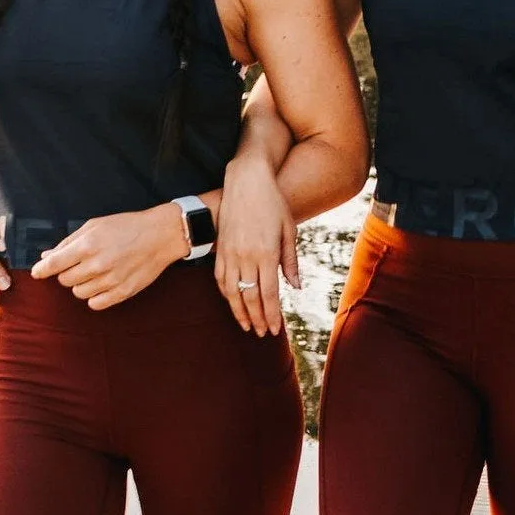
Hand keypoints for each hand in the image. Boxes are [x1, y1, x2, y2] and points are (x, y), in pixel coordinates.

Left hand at [30, 205, 185, 308]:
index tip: (37, 273)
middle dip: (67, 273)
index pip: (54, 265)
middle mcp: (97, 265)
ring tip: (94, 273)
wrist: (160, 235)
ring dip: (81, 285)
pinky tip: (101, 285)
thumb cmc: (126, 227)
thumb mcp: (94, 225)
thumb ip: (69, 242)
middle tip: (79, 264)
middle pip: (64, 281)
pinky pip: (95, 304)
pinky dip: (94, 297)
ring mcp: (110, 281)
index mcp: (88, 245)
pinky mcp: (122, 292)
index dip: (41, 271)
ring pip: (78, 294)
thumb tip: (47, 256)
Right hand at [216, 154, 298, 334]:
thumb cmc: (272, 204)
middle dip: (257, 319)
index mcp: (266, 253)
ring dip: (239, 312)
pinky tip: (233, 302)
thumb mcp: (288, 231)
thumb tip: (294, 287)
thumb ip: (289, 261)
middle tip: (263, 333)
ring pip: (232, 292)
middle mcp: (246, 256)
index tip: (275, 329)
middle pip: (250, 297)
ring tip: (247, 325)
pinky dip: (226, 294)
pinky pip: (220, 278)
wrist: (246, 180)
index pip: (268, 294)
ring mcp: (230, 253)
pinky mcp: (220, 248)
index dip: (271, 315)